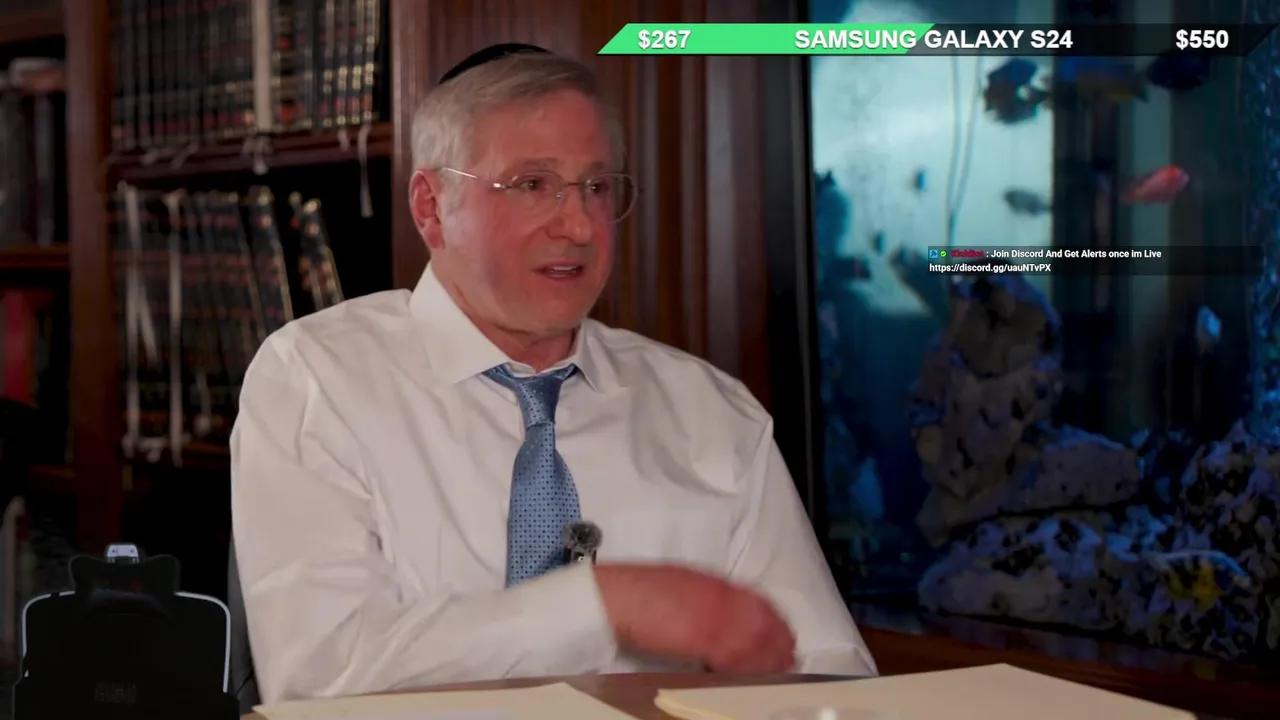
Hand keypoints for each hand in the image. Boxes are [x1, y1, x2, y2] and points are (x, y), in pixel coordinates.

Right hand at [592, 563, 795, 672]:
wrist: (618, 597)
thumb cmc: (641, 590)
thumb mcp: (682, 582)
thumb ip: (707, 594)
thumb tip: (722, 611)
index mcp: (716, 583)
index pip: (759, 602)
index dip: (776, 621)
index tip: (784, 636)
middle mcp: (722, 598)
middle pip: (764, 623)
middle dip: (779, 644)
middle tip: (787, 661)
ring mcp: (715, 617)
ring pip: (755, 642)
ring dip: (768, 660)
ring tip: (775, 674)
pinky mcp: (704, 638)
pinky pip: (735, 658)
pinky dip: (744, 670)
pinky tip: (747, 678)